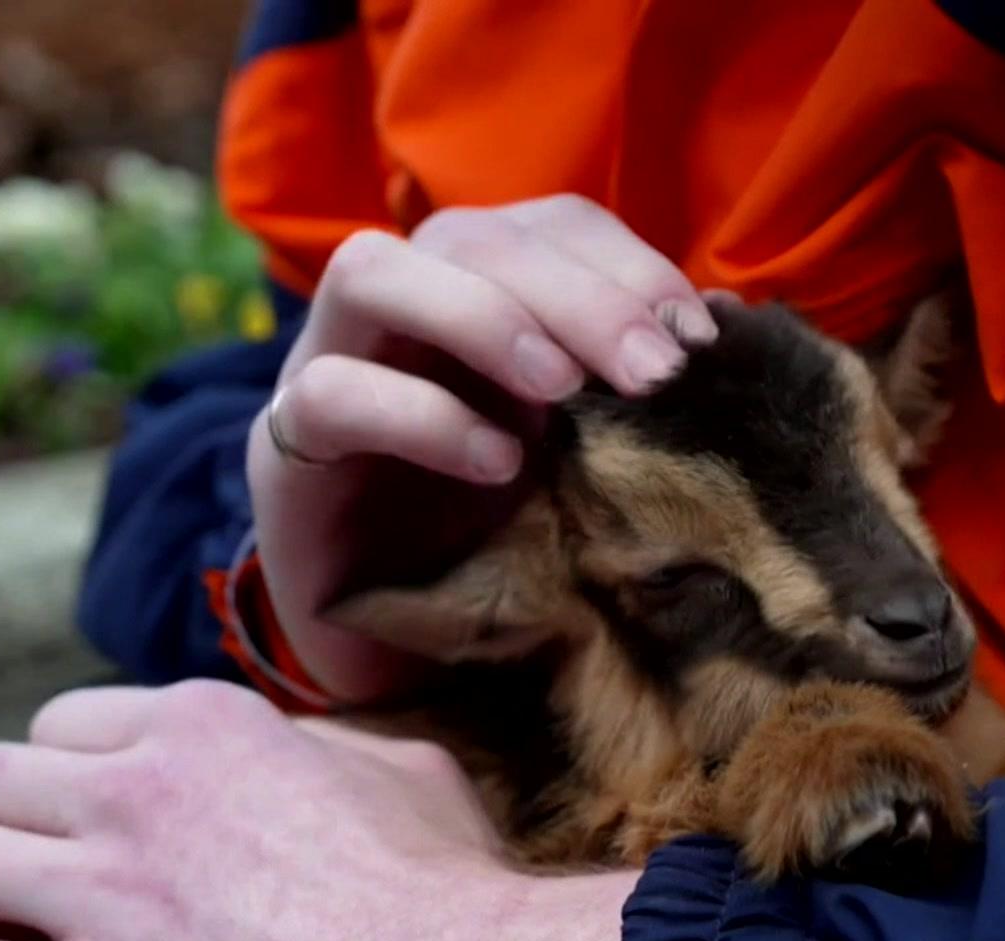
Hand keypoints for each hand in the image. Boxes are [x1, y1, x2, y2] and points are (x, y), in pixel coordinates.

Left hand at [0, 681, 636, 940]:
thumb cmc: (449, 893)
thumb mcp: (400, 768)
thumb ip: (315, 745)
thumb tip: (294, 749)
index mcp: (206, 724)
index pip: (60, 723)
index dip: (73, 782)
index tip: (100, 832)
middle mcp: (137, 791)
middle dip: (2, 831)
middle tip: (42, 885)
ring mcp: (105, 895)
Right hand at [248, 195, 716, 703]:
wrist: (400, 654)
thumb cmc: (504, 543)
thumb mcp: (584, 457)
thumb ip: (628, 391)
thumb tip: (721, 327)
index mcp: (478, 292)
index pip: (547, 224)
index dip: (625, 262)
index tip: (696, 337)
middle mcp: (397, 310)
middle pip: (469, 235)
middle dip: (576, 293)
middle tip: (654, 374)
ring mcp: (325, 365)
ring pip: (369, 272)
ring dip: (484, 318)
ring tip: (564, 391)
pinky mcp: (283, 449)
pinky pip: (331, 396)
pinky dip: (425, 419)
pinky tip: (498, 466)